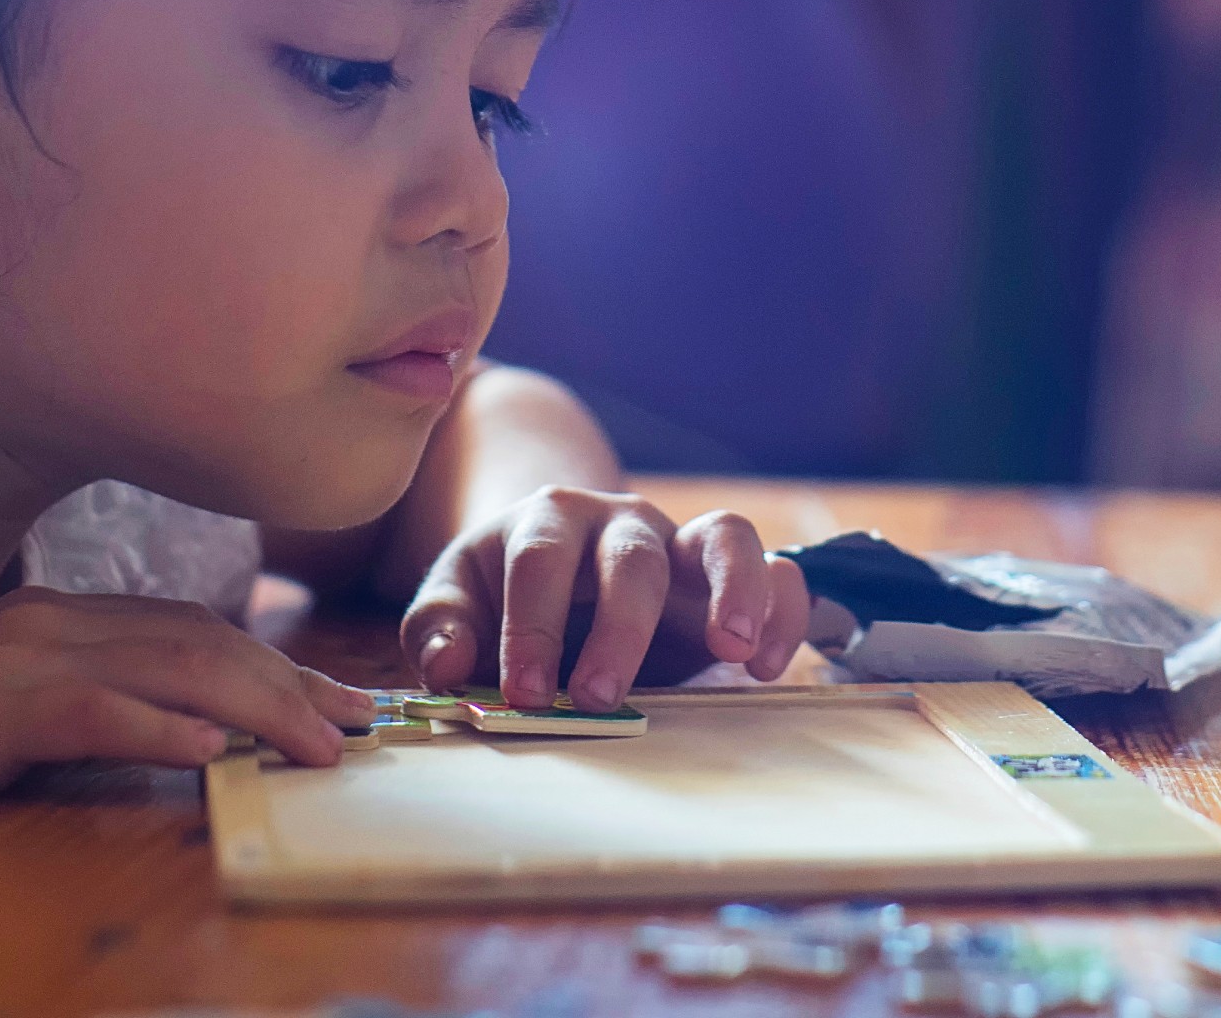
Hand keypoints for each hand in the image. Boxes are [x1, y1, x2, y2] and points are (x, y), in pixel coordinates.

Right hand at [0, 587, 373, 865]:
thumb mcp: (14, 751)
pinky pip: (74, 714)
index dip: (275, 665)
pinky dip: (147, 728)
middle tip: (357, 726)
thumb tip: (197, 751)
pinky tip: (206, 753)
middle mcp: (30, 627)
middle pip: (191, 641)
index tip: (344, 707)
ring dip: (248, 704)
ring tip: (315, 743)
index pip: (188, 633)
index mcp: (47, 628)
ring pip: (151, 666)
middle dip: (286, 680)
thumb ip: (91, 733)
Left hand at [399, 490, 808, 710]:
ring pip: (724, 536)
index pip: (539, 560)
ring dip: (733, 589)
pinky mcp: (730, 578)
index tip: (525, 695)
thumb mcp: (458, 599)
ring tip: (731, 651)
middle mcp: (622, 523)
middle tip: (599, 698)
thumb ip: (439, 626)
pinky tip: (764, 668)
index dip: (530, 625)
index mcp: (547, 521)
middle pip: (631, 557)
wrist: (561, 563)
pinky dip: (781, 613)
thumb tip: (447, 666)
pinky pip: (778, 574)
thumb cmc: (502, 591)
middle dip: (618, 629)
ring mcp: (682, 543)